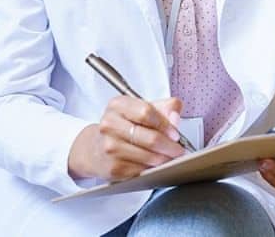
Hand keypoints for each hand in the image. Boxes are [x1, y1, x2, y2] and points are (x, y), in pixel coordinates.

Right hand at [68, 96, 185, 180]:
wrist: (95, 149)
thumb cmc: (123, 127)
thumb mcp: (141, 109)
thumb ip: (164, 107)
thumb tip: (175, 117)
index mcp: (117, 105)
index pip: (147, 112)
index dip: (166, 124)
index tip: (176, 134)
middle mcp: (110, 124)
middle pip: (150, 137)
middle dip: (170, 146)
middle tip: (178, 150)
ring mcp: (109, 147)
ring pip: (148, 156)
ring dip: (164, 159)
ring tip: (170, 157)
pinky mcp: (113, 167)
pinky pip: (142, 170)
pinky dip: (153, 169)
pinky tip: (156, 165)